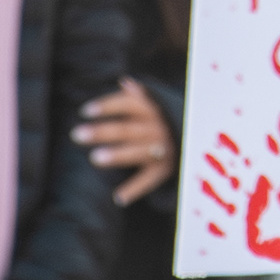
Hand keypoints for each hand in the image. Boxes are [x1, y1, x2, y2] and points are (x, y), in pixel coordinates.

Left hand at [77, 82, 175, 205]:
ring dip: (118, 154)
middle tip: (76, 134)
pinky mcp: (167, 169)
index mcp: (155, 110)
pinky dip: (136, 189)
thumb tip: (125, 82)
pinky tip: (118, 197)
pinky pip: (151, 180)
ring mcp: (164, 149)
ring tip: (95, 157)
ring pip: (139, 152)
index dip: (108, 106)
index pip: (129, 104)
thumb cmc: (168, 121)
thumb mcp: (160, 105)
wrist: (202, 138)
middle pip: (128, 129)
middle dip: (103, 131)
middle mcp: (160, 128)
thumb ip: (141, 96)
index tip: (85, 111)